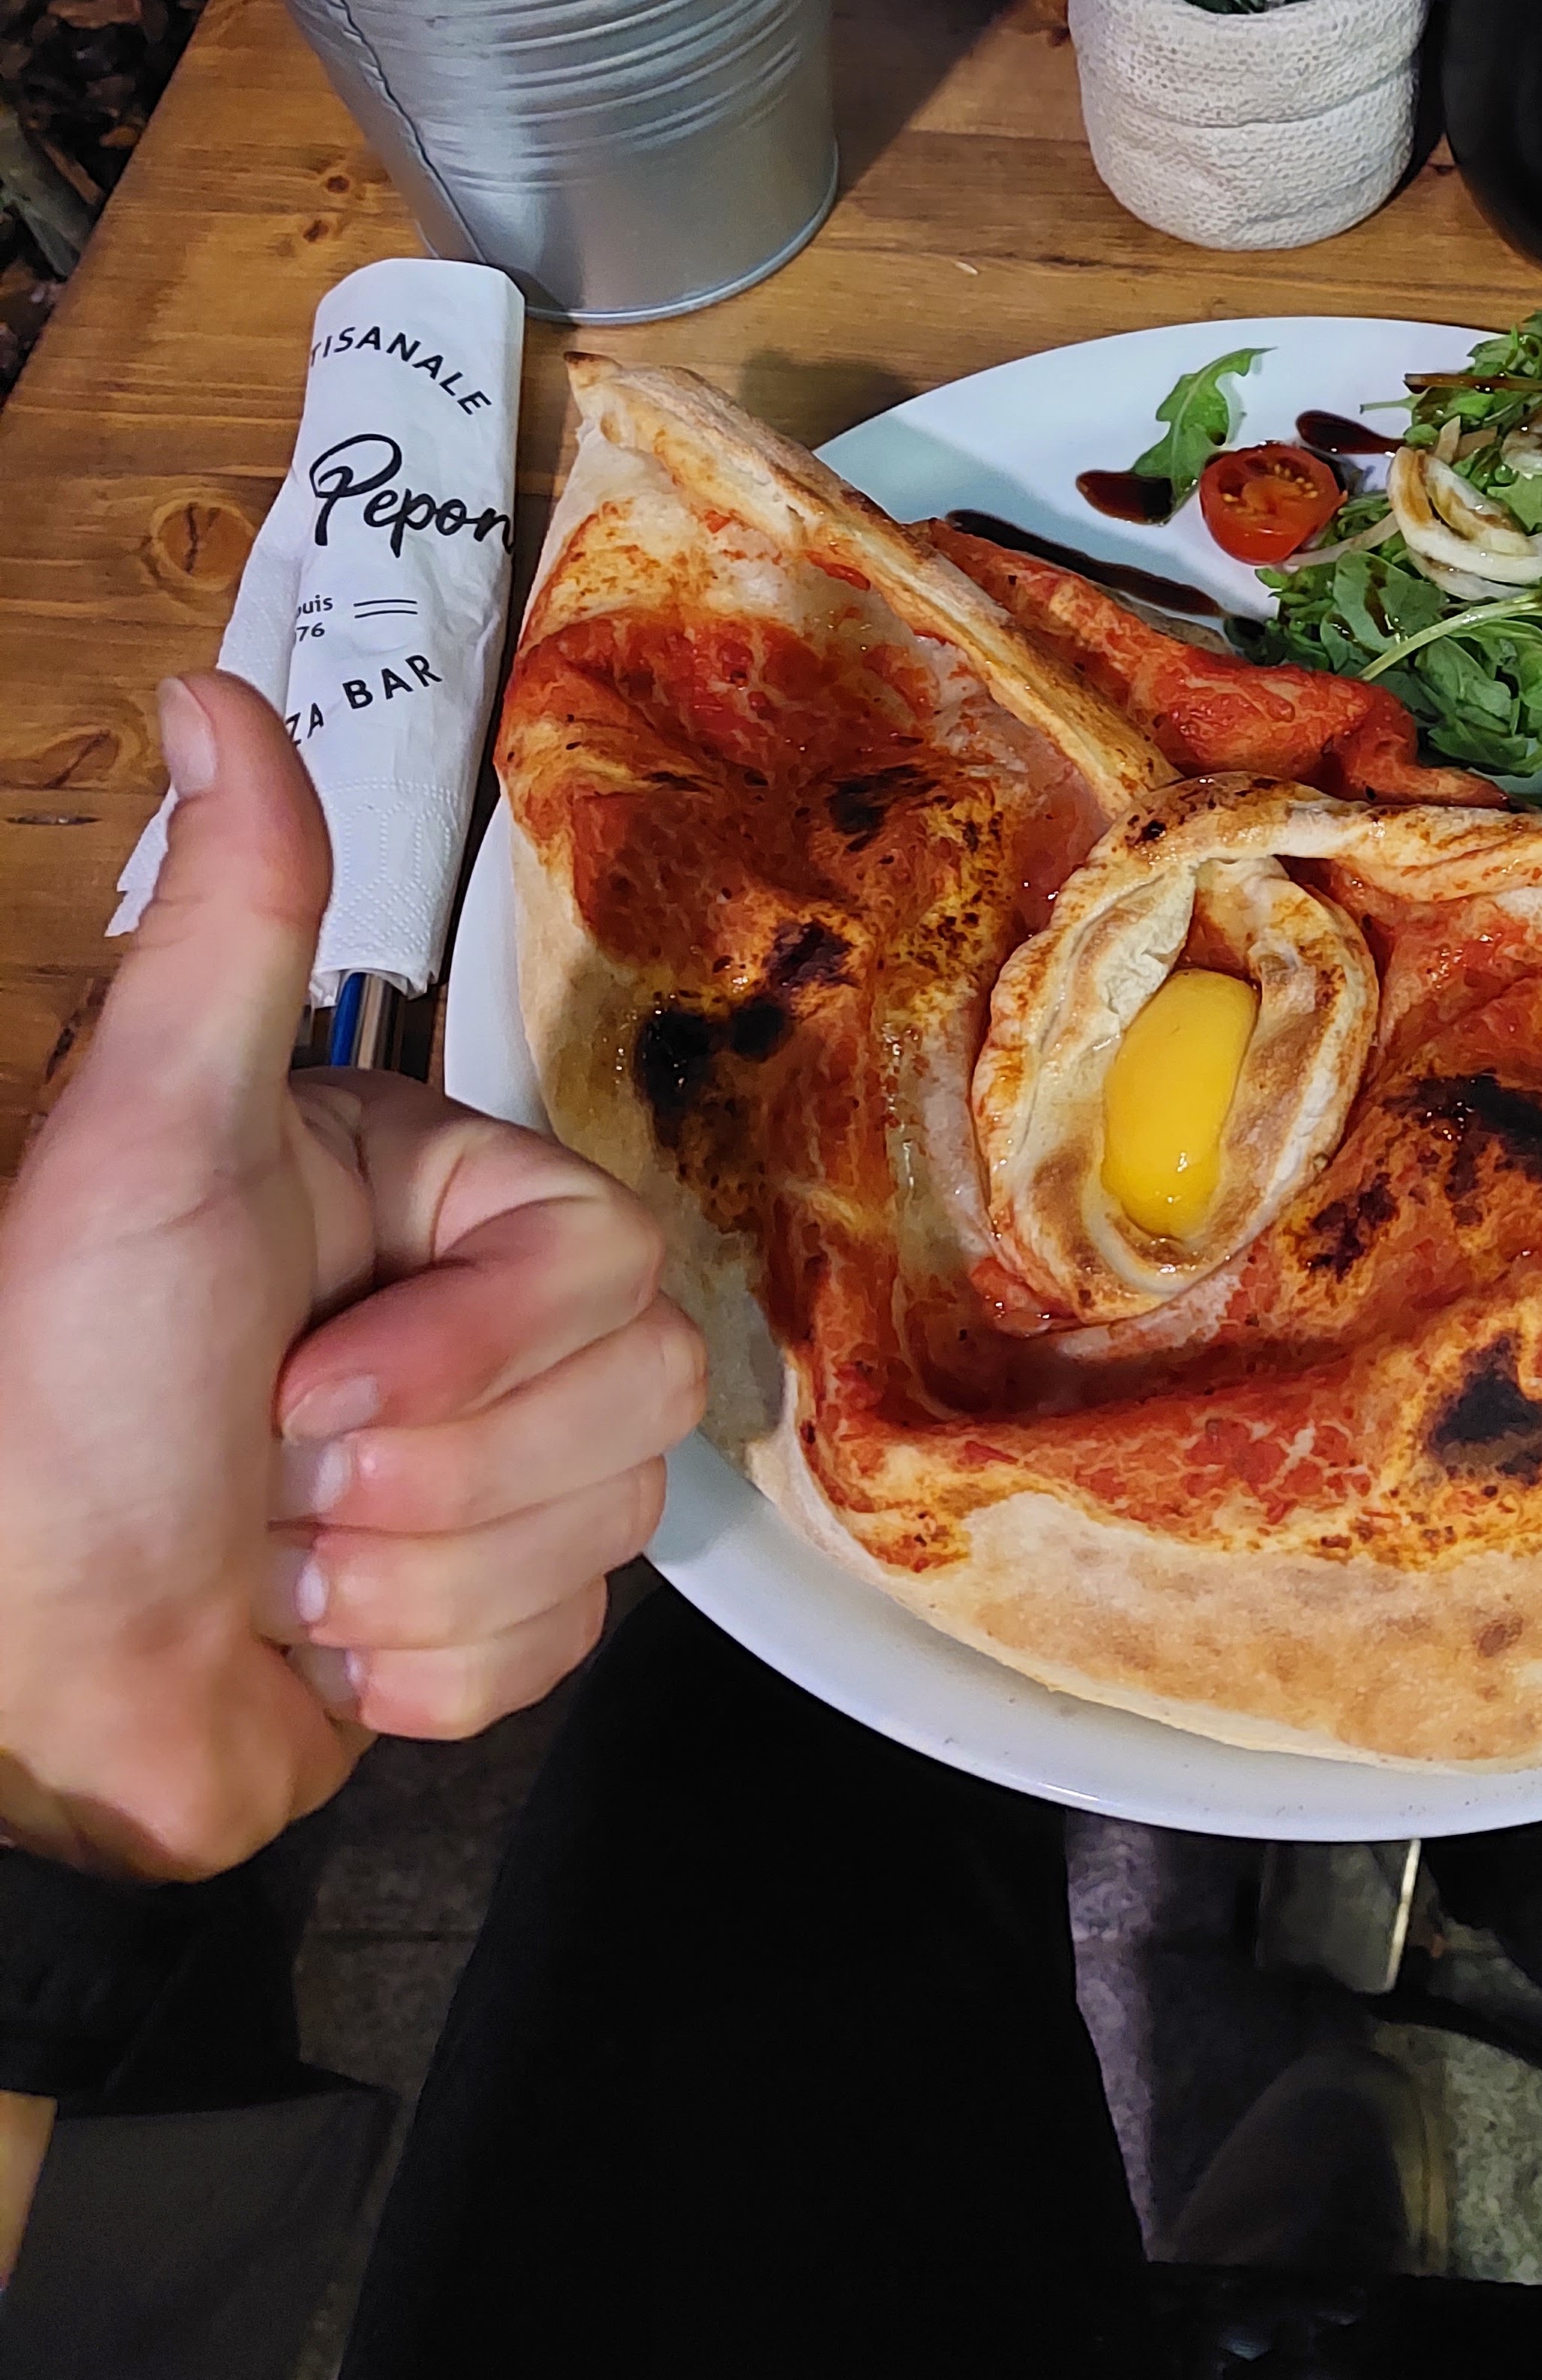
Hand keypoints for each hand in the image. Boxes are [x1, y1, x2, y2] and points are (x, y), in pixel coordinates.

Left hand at [0, 673, 701, 1879]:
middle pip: (640, 1395)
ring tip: (276, 1568)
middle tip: (279, 1482)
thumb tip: (212, 689)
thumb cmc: (55, 1411)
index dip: (482, 1350)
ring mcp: (484, 1474)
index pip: (613, 1259)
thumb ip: (234, 920)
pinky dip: (424, 1671)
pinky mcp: (476, 1614)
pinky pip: (558, 1645)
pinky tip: (314, 1648)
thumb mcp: (148, 1137)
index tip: (306, 1391)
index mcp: (431, 1203)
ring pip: (610, 1528)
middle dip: (444, 1478)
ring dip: (419, 1582)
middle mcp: (470, 1325)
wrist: (9, 1690)